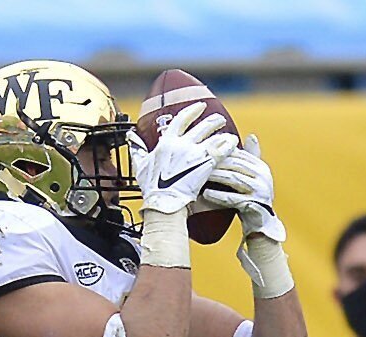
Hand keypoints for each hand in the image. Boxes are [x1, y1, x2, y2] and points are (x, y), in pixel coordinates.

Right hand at [130, 102, 236, 216]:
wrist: (164, 202)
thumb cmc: (152, 188)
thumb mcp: (140, 166)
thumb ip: (137, 150)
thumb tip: (131, 137)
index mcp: (167, 142)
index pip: (181, 119)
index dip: (192, 111)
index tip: (200, 106)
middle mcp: (182, 144)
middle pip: (202, 126)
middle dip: (212, 121)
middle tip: (219, 119)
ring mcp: (195, 153)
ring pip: (214, 136)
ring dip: (222, 132)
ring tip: (229, 132)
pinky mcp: (206, 163)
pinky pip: (222, 149)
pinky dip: (229, 145)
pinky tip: (234, 143)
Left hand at [197, 134, 283, 242]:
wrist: (262, 225)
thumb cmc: (251, 200)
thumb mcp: (252, 177)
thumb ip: (249, 160)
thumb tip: (250, 136)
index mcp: (261, 167)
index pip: (238, 153)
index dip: (220, 151)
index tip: (202, 150)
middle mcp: (263, 176)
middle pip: (235, 164)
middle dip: (215, 161)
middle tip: (196, 160)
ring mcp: (260, 190)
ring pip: (233, 178)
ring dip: (215, 176)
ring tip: (198, 175)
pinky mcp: (254, 205)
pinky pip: (232, 198)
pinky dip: (218, 196)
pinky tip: (205, 194)